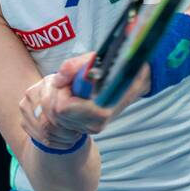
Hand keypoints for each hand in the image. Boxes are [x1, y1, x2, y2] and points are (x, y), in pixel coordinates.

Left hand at [20, 53, 151, 146]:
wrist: (132, 82)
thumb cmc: (112, 68)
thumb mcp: (93, 59)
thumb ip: (72, 67)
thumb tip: (58, 81)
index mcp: (99, 110)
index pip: (63, 107)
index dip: (61, 91)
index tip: (69, 81)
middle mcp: (96, 124)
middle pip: (57, 114)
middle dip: (57, 95)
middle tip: (69, 83)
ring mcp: (93, 129)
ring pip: (58, 119)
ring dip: (59, 102)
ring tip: (73, 90)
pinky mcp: (89, 130)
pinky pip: (64, 122)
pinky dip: (63, 109)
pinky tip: (75, 99)